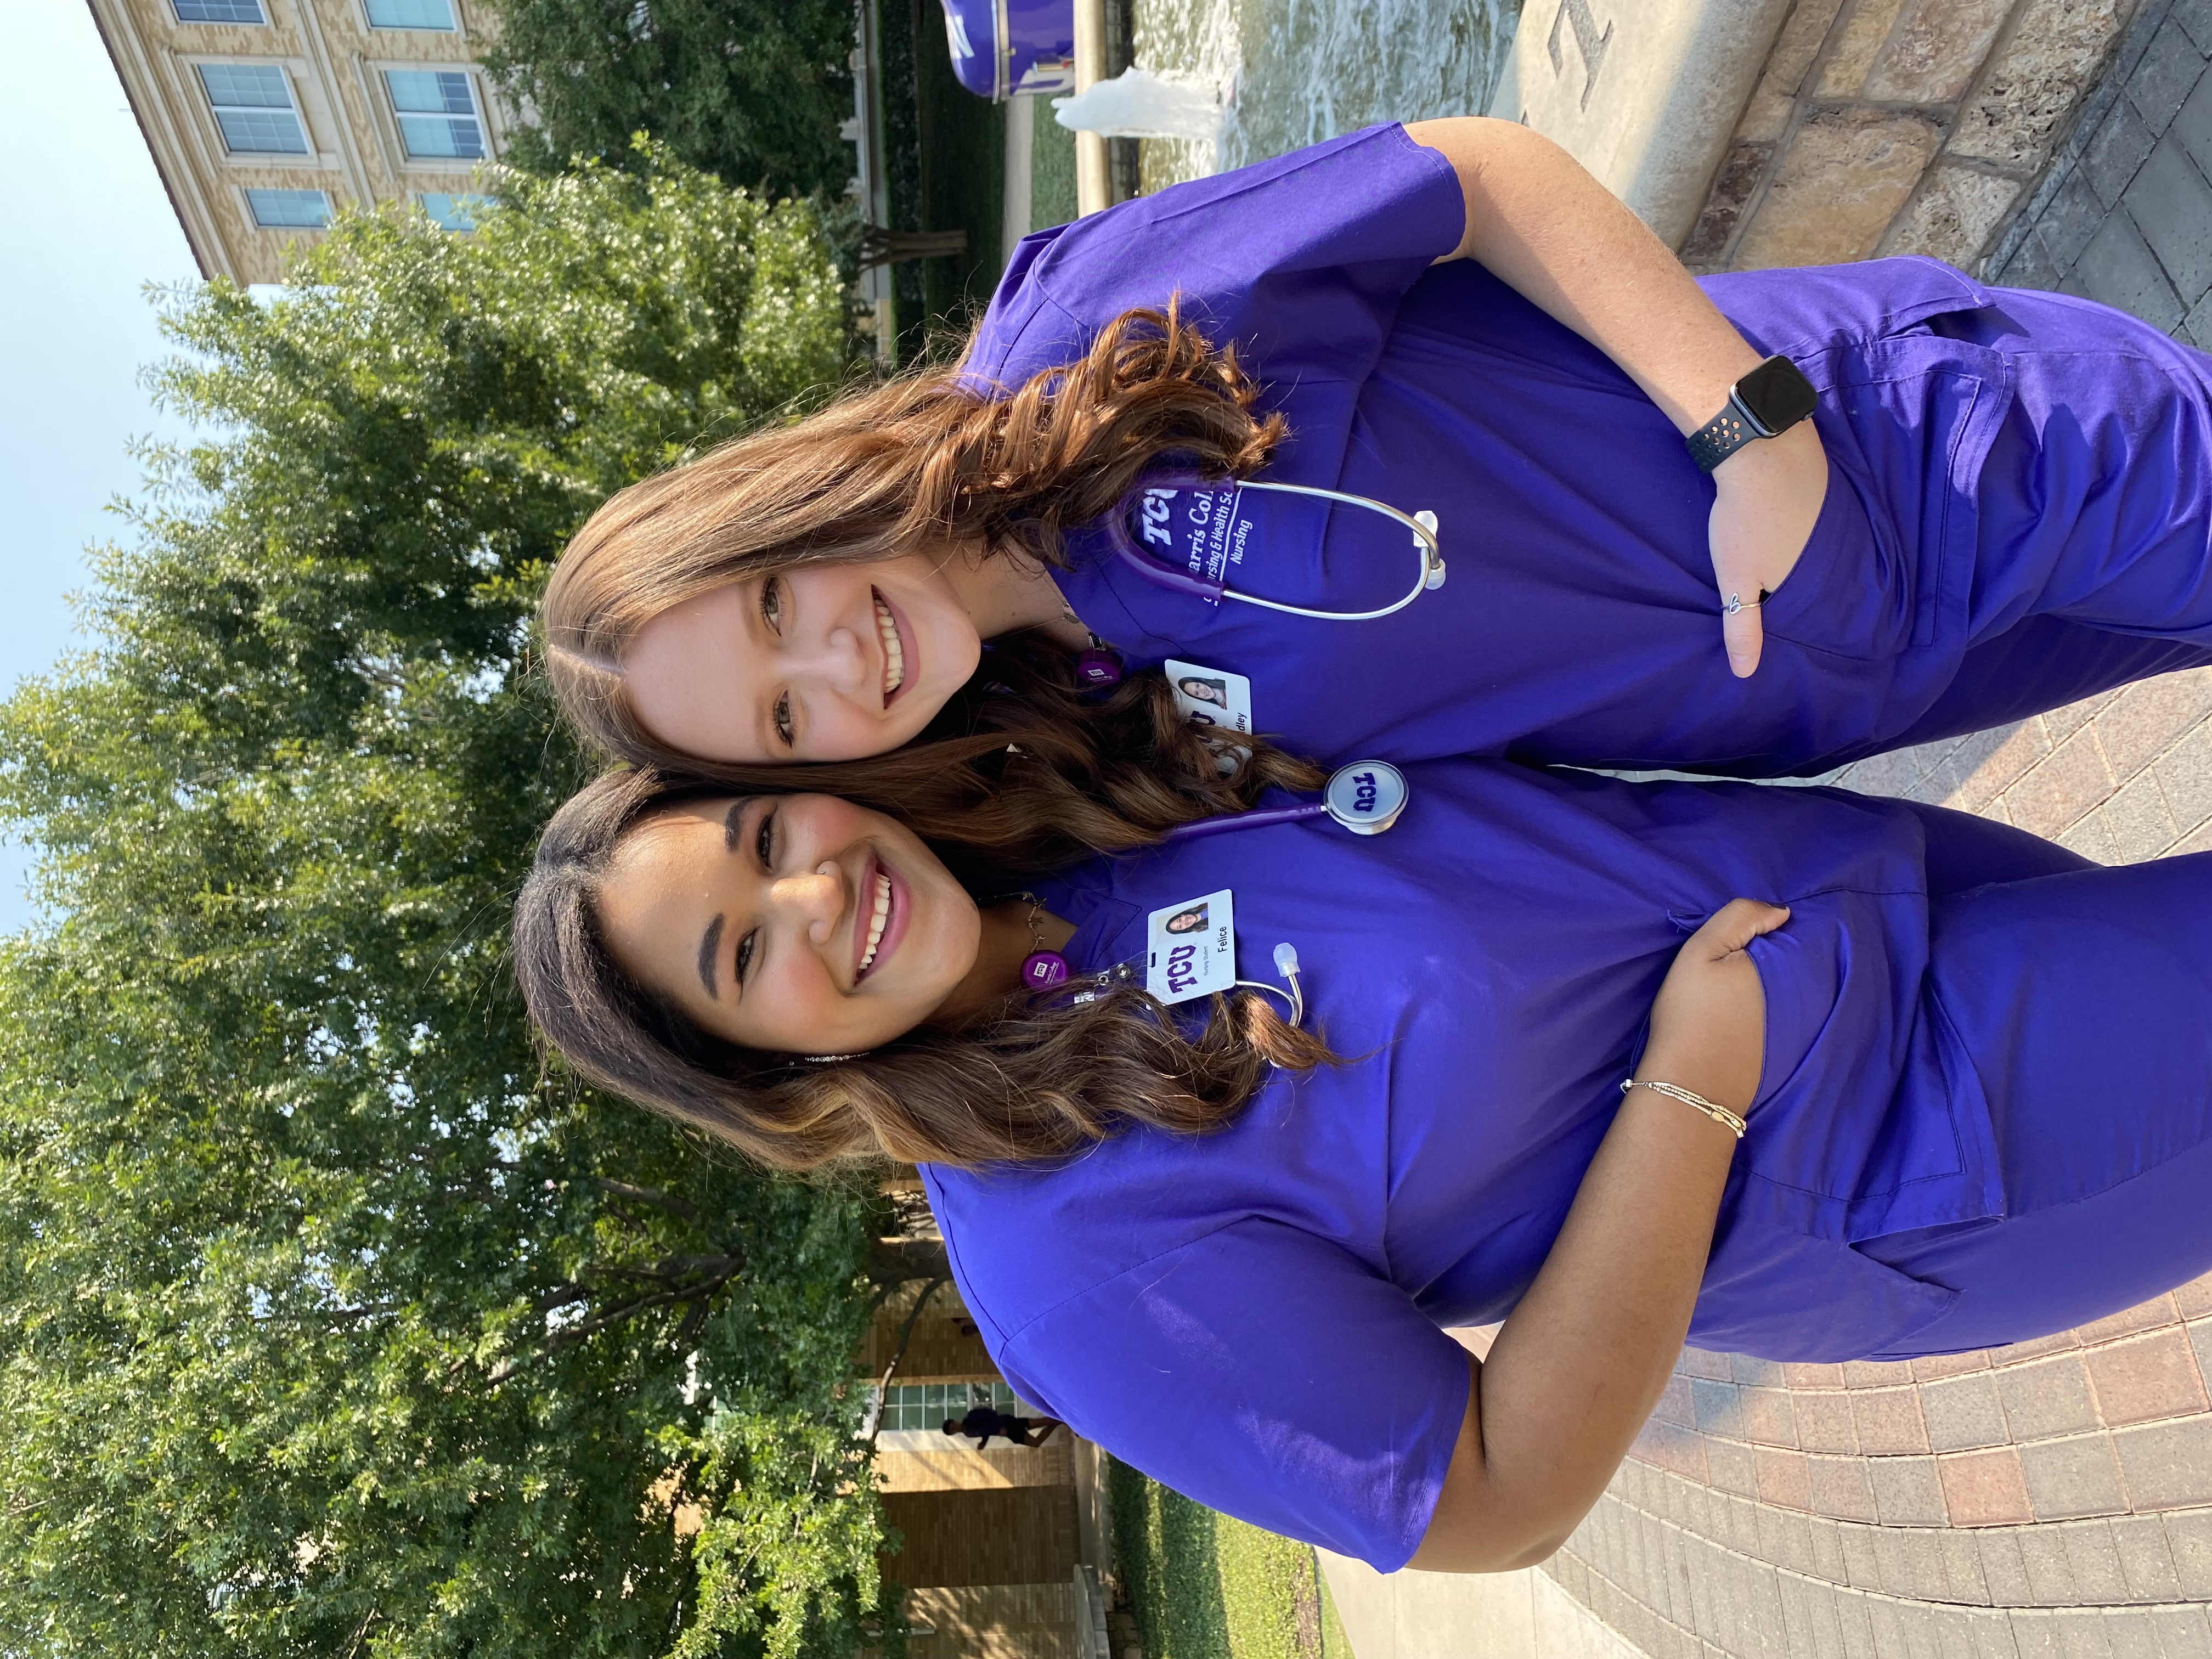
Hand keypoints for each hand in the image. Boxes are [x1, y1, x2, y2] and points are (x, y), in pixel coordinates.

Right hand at [1638, 898, 1790, 1120]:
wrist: (1691, 1082)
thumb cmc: (1691, 1012)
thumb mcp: (1703, 950)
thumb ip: (1741, 917)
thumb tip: (1783, 912)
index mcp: (1784, 966)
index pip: (1790, 933)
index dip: (1768, 929)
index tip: (1743, 935)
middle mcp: (1800, 994)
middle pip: (1789, 961)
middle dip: (1771, 954)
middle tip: (1733, 962)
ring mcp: (1794, 1022)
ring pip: (1784, 987)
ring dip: (1769, 981)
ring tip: (1735, 986)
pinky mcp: (1782, 1045)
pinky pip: (1780, 1011)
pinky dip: (1767, 1006)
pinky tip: (1740, 1012)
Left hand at [1708, 423, 1828, 677]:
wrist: (1762, 449)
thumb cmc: (1747, 518)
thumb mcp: (1737, 578)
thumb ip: (1743, 626)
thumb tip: (1745, 674)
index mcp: (1819, 578)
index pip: (1821, 613)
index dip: (1811, 626)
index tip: (1808, 640)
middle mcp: (1838, 551)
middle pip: (1826, 582)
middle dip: (1817, 597)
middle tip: (1800, 606)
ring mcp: (1837, 518)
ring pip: (1825, 551)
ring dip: (1817, 562)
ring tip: (1799, 570)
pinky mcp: (1830, 491)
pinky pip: (1824, 523)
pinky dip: (1814, 533)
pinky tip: (1803, 531)